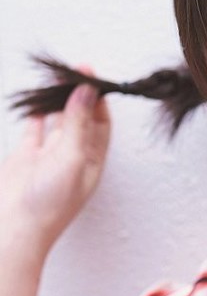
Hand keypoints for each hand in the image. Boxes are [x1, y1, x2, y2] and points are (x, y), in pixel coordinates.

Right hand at [0, 68, 111, 258]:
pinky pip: (35, 131)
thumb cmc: (51, 202)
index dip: (99, 100)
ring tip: (59, 78)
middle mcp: (73, 157)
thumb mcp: (72, 157)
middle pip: (81, 119)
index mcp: (92, 161)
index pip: (101, 123)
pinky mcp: (27, 158)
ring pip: (57, 121)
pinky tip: (39, 101)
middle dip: (80, 95)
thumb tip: (87, 91)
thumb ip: (78, 123)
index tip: (94, 77)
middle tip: (78, 69)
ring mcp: (49, 157)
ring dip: (59, 100)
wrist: (16, 226)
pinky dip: (37, 115)